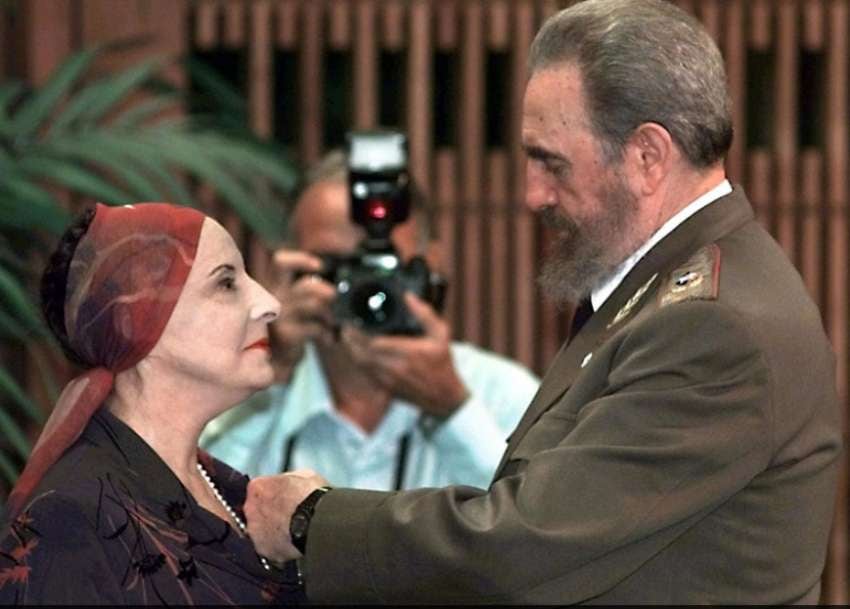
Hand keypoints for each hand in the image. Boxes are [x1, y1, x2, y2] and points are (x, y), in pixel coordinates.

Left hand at [243, 469, 329, 562]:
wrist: (317, 521)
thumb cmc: (311, 497)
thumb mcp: (304, 475)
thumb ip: (289, 479)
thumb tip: (290, 483)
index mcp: (258, 487)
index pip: (258, 489)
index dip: (272, 493)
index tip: (281, 497)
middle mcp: (251, 509)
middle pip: (256, 511)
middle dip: (269, 513)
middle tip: (288, 514)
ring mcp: (254, 531)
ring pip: (260, 531)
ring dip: (272, 530)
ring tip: (291, 531)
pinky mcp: (263, 550)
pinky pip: (269, 548)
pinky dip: (278, 546)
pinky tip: (292, 543)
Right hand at [270, 249, 336, 375]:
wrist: (272, 357)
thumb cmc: (287, 325)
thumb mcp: (291, 302)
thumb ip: (305, 290)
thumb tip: (332, 287)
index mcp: (274, 285)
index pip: (281, 263)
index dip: (301, 260)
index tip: (320, 266)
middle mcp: (274, 297)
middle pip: (305, 286)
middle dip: (325, 290)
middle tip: (333, 298)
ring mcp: (280, 316)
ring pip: (315, 306)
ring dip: (328, 315)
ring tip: (330, 324)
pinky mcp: (287, 334)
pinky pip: (316, 328)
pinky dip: (327, 333)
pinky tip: (328, 338)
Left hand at [341, 292, 469, 417]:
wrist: (443, 396)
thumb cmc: (442, 363)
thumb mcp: (441, 335)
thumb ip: (425, 314)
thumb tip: (408, 296)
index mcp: (408, 353)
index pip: (374, 342)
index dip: (359, 332)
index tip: (352, 320)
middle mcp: (395, 367)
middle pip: (362, 352)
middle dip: (350, 339)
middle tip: (345, 325)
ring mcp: (388, 379)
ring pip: (361, 362)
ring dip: (351, 348)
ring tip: (347, 335)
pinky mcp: (386, 386)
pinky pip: (366, 371)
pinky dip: (359, 359)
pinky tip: (357, 349)